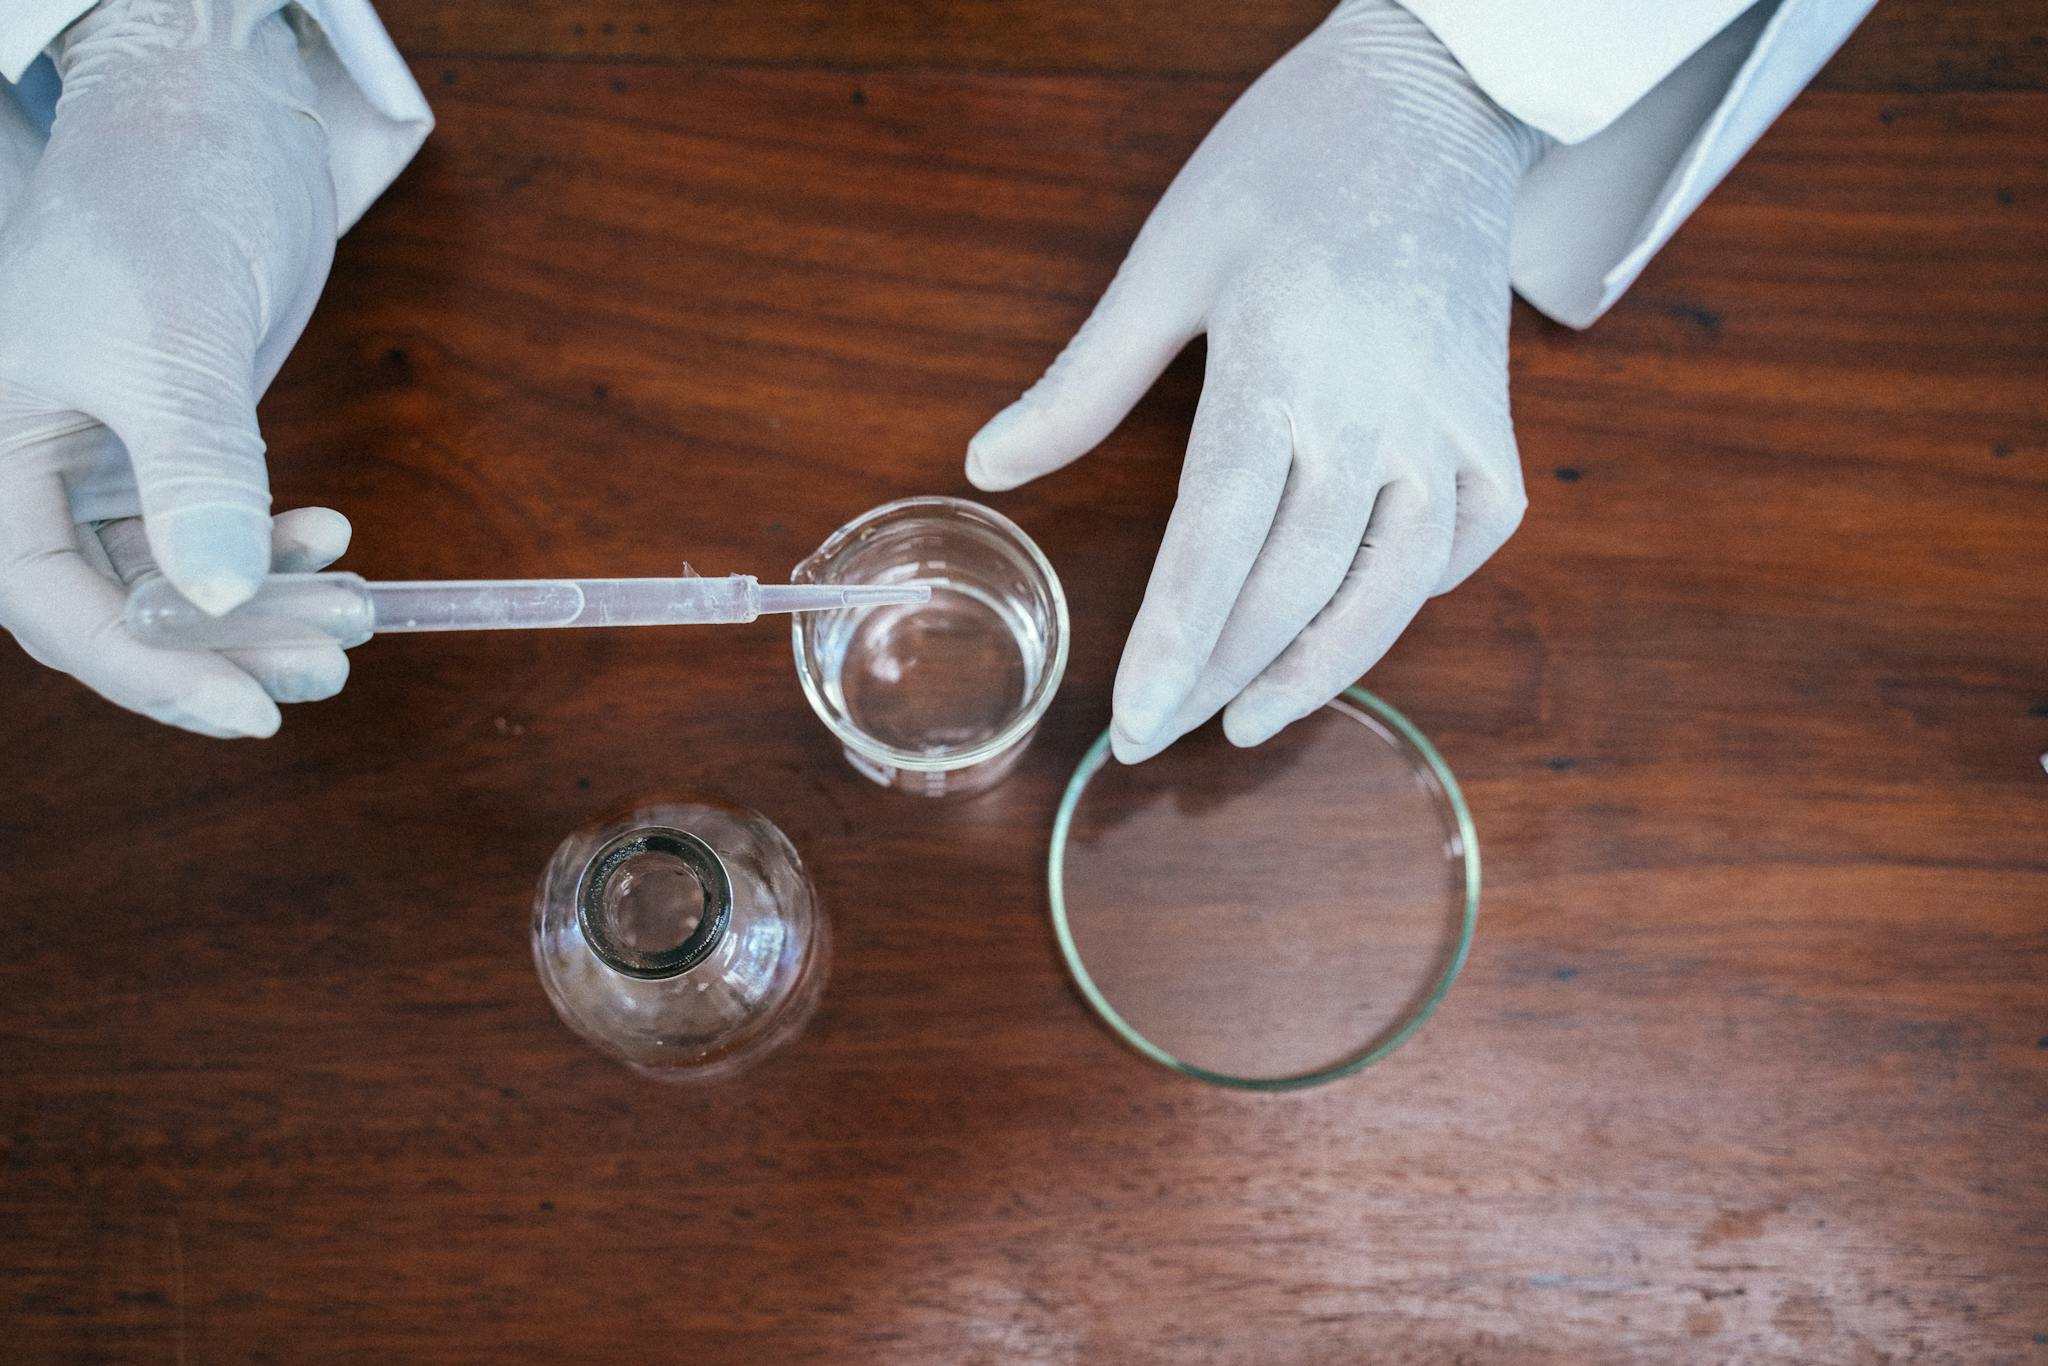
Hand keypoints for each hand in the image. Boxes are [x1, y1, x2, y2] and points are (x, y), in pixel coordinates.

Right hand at [0, 0, 344, 735]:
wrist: (208, 126)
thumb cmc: (159, 206)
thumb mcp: (169, 339)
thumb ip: (191, 465)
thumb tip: (214, 598)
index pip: (54, 609)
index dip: (153, 673)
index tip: (254, 713)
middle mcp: (30, 468)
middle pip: (117, 609)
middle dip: (227, 647)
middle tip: (333, 662)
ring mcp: (99, 458)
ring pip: (174, 578)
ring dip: (265, 606)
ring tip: (357, 612)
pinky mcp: (166, 441)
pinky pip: (211, 529)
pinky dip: (274, 546)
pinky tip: (335, 536)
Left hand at [966, 0, 1547, 761]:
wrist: (1431, 97)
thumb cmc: (1283, 166)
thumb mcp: (1166, 258)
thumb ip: (1083, 381)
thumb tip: (988, 466)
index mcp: (1276, 365)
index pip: (1216, 541)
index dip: (1174, 644)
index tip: (1132, 723)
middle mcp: (1372, 408)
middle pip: (1294, 584)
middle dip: (1221, 677)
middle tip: (1160, 738)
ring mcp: (1447, 422)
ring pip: (1391, 587)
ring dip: (1320, 670)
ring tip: (1250, 721)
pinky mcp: (1494, 423)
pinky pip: (1466, 543)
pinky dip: (1413, 597)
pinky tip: (1356, 623)